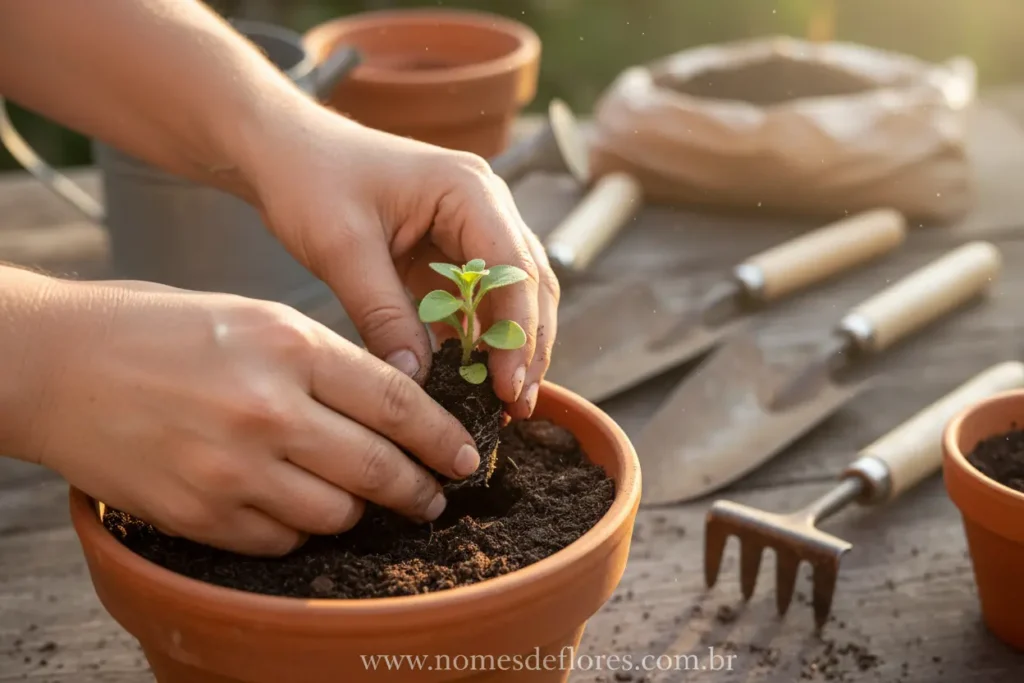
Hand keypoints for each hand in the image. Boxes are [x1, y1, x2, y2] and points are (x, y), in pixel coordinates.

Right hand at [25, 279, 480, 555]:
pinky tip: (293, 506)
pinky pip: (281, 538)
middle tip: (432, 497)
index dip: (443, 438)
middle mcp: (268, 409)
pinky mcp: (198, 513)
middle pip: (379, 468)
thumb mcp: (255, 317)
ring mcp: (232, 468)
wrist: (55, 364)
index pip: (398, 404)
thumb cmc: (158, 329)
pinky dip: (298, 528)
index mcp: (289, 345)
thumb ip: (325, 360)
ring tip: (359, 500)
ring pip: (337, 513)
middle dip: (419, 489)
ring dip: (358, 510)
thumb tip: (392, 405)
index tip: (465, 457)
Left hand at [242, 109, 559, 418]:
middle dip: (527, 345)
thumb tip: (417, 382)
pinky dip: (480, 338)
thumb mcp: (342, 249)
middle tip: (517, 404)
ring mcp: (472, 226)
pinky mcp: (452, 250)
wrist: (283, 151)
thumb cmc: (311, 180)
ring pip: (513, 294)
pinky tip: (473, 377)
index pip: (512, 268)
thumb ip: (382, 314)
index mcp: (468, 189)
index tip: (508, 385)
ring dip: (511, 345)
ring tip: (505, 401)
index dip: (517, 332)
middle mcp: (485, 204)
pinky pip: (479, 299)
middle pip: (528, 282)